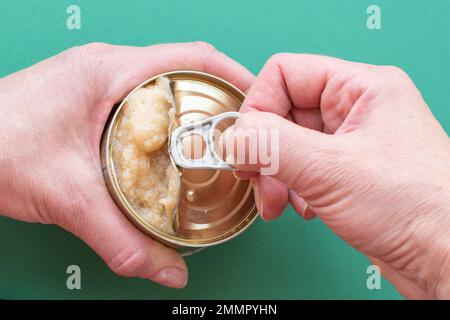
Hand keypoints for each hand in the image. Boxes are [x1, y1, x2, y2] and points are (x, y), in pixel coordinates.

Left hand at [0, 42, 253, 287]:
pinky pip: (146, 99)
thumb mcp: (68, 196)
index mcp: (109, 72)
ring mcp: (100, 81)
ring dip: (195, 110)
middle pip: (187, 71)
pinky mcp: (92, 98)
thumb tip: (166, 268)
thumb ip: (122, 240)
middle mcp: (108, 68)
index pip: (192, 58)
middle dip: (222, 100)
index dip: (235, 77)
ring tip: (217, 142)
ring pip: (167, 86)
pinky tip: (173, 148)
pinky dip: (170, 120)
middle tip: (243, 134)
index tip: (260, 103)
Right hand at [230, 54, 449, 298]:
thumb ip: (273, 145)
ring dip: (276, 174)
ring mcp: (350, 143)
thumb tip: (232, 136)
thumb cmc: (419, 209)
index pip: (285, 74)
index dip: (259, 107)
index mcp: (361, 88)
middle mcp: (355, 110)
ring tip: (281, 201)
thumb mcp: (331, 170)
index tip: (246, 143)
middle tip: (259, 179)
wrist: (447, 261)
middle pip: (283, 111)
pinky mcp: (346, 173)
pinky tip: (305, 208)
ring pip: (288, 144)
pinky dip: (292, 189)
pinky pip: (301, 169)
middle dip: (265, 150)